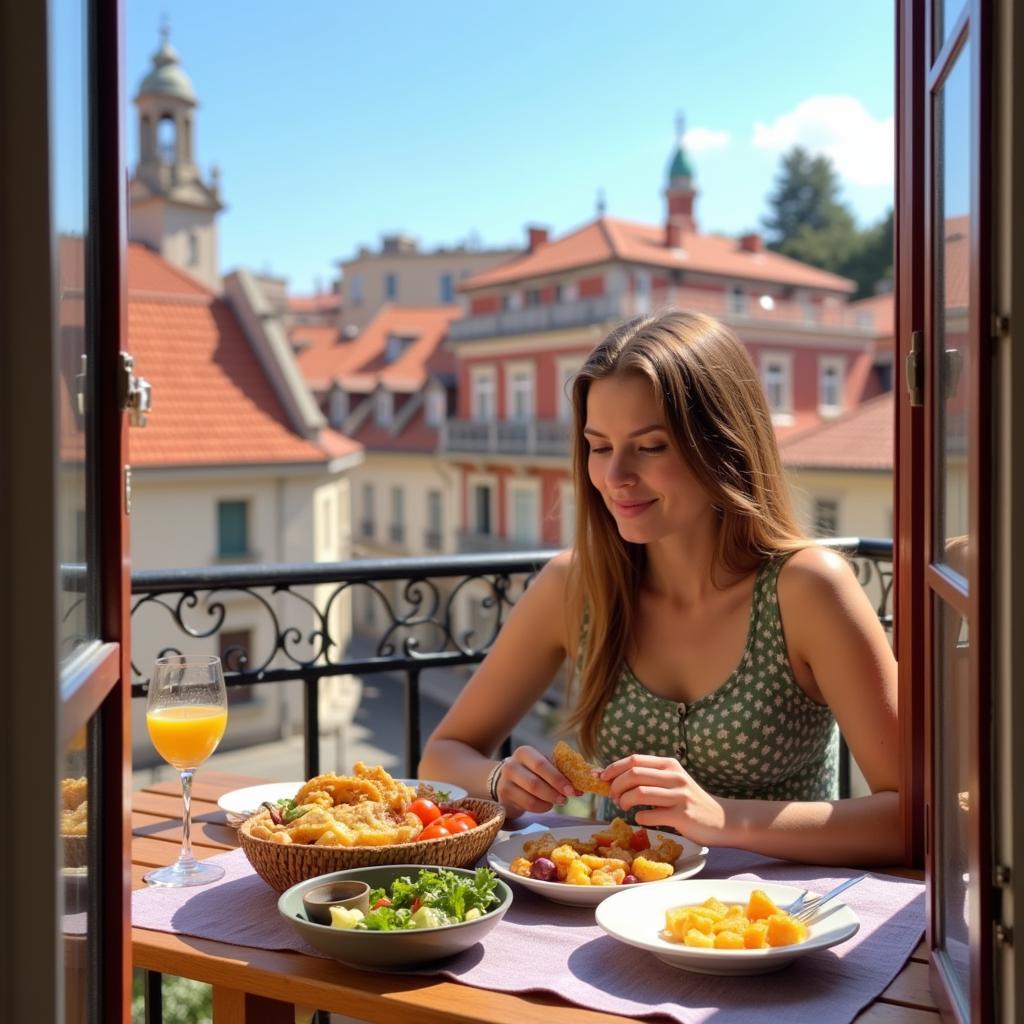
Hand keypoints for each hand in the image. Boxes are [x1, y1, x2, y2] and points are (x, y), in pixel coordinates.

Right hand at [496, 745, 580, 814]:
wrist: (507, 780)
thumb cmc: (532, 772)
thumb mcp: (544, 766)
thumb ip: (562, 772)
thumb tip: (581, 787)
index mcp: (524, 752)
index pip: (542, 765)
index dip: (558, 778)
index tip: (572, 790)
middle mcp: (511, 765)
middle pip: (535, 783)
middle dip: (554, 792)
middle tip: (566, 799)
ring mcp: (505, 782)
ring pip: (531, 797)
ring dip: (549, 801)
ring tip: (557, 801)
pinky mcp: (504, 797)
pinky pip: (527, 806)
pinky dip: (541, 807)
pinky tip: (546, 804)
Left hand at [602, 754, 725, 844]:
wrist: (722, 820)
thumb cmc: (690, 801)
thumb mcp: (672, 782)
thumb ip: (649, 778)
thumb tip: (612, 778)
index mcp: (669, 764)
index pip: (634, 760)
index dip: (614, 767)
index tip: (601, 777)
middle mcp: (674, 776)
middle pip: (634, 774)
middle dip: (616, 785)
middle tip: (612, 796)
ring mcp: (679, 795)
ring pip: (639, 792)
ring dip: (624, 800)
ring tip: (622, 806)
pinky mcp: (682, 815)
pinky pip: (650, 815)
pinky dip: (639, 817)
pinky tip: (642, 818)